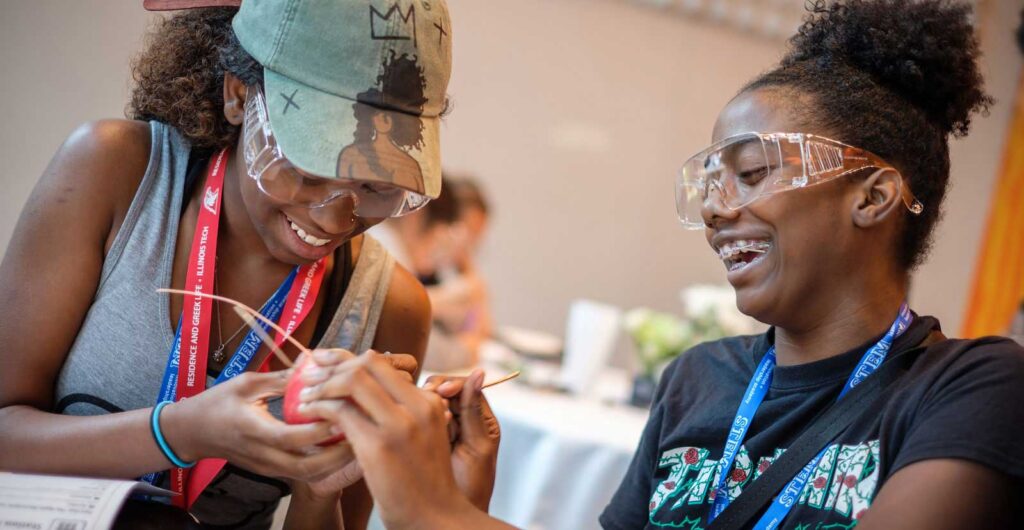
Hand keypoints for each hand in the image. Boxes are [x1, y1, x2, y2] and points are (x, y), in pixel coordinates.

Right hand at [161, 370, 349, 482]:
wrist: (191, 432)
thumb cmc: (217, 403)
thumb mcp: (245, 383)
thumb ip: (280, 378)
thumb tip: (313, 364)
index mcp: (253, 430)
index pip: (291, 437)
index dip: (319, 429)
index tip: (341, 413)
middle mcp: (262, 455)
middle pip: (306, 467)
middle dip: (337, 454)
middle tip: (360, 432)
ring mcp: (267, 467)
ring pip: (308, 474)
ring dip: (335, 462)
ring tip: (356, 440)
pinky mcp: (271, 470)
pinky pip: (302, 472)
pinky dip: (324, 464)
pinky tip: (339, 446)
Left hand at [297, 355, 486, 528]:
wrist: (436, 518)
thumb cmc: (424, 482)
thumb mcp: (423, 437)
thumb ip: (404, 412)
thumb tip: (367, 389)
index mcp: (428, 402)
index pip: (383, 362)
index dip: (349, 357)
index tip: (327, 359)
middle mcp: (417, 406)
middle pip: (368, 364)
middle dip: (333, 363)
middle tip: (309, 371)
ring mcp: (399, 425)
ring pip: (353, 381)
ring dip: (322, 384)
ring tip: (304, 393)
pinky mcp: (378, 445)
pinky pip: (341, 412)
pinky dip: (319, 407)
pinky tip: (307, 412)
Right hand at [425, 371, 500, 511]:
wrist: (450, 514)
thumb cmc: (473, 485)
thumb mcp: (477, 446)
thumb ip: (474, 411)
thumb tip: (479, 373)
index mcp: (480, 418)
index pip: (465, 387)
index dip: (453, 384)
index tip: (442, 391)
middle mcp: (460, 419)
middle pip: (444, 390)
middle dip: (436, 394)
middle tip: (432, 407)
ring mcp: (440, 428)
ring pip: (427, 401)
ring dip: (424, 405)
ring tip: (429, 423)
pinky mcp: (422, 436)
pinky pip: (415, 417)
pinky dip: (414, 417)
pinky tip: (414, 426)